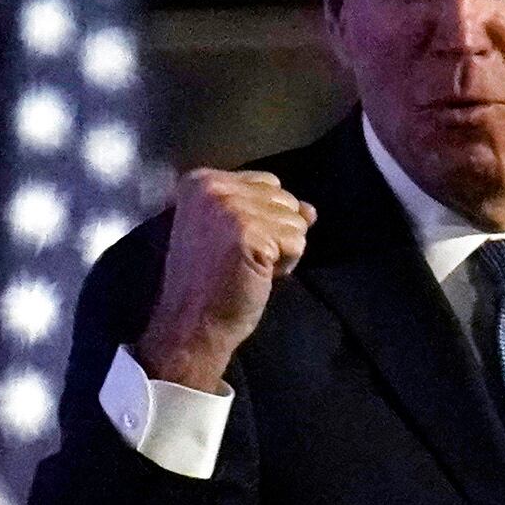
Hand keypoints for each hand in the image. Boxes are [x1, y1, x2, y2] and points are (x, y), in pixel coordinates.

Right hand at [137, 169, 315, 391]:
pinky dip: (286, 264)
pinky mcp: (249, 232)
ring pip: (296, 220)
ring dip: (282, 250)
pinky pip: (298, 241)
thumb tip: (311, 210)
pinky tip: (258, 276)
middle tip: (243, 258)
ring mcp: (230, 208)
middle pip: (284, 198)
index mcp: (201, 181)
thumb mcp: (235, 233)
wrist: (193, 324)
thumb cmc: (211, 282)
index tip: (236, 244)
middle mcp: (212, 187)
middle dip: (275, 232)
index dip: (265, 218)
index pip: (267, 182)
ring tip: (249, 267)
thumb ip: (269, 211)